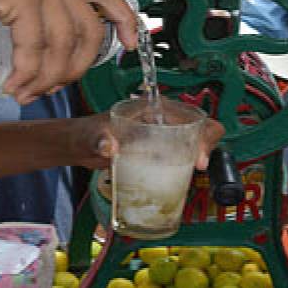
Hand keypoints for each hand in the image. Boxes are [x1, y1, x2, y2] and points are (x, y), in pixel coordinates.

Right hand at [0, 0, 138, 103]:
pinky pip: (34, 46)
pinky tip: (12, 85)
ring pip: (62, 44)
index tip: (127, 47)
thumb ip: (35, 19)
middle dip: (73, 69)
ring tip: (23, 93)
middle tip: (46, 89)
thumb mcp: (8, 2)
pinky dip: (26, 72)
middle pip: (88, 32)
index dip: (124, 20)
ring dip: (45, 78)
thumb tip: (51, 58)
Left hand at [67, 111, 224, 169]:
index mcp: (152, 109)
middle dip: (206, 145)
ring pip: (193, 140)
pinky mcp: (158, 148)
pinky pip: (181, 152)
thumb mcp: (93, 138)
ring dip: (199, 154)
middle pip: (198, 127)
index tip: (197, 156)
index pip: (189, 115)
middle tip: (198, 166)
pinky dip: (187, 163)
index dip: (202, 134)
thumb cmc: (86, 135)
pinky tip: (183, 177)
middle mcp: (161, 119)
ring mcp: (161, 134)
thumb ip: (100, 141)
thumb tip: (110, 147)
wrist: (81, 146)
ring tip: (193, 172)